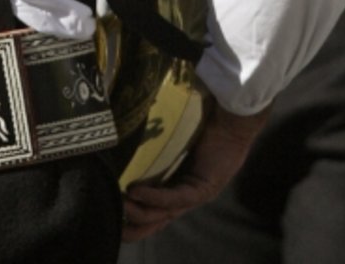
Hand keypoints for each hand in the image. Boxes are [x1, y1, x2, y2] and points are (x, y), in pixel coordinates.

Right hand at [121, 100, 266, 242]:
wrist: (233, 118)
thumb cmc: (204, 121)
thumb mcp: (172, 139)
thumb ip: (153, 146)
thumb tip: (124, 132)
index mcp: (179, 185)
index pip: (154, 209)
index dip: (134, 215)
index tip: (112, 214)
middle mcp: (187, 195)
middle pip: (158, 220)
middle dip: (134, 225)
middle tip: (111, 225)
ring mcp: (196, 194)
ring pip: (163, 213)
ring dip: (139, 211)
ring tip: (119, 204)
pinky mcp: (203, 188)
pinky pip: (175, 197)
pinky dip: (154, 197)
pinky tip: (134, 192)